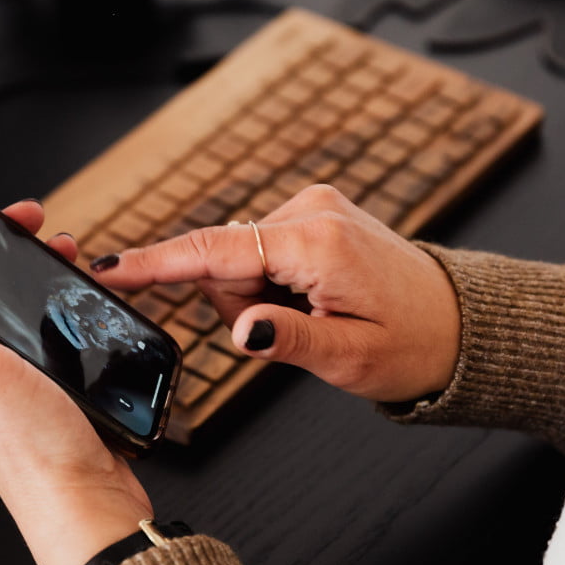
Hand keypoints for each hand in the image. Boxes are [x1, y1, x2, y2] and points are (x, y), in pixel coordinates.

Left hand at [0, 165, 151, 564]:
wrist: (84, 502)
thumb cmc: (31, 448)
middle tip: (25, 214)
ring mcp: (6, 367)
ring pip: (10, 294)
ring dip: (30, 261)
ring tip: (59, 246)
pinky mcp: (42, 380)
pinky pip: (41, 320)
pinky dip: (56, 293)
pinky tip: (77, 289)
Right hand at [93, 184, 462, 403]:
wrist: (457, 323)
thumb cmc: (412, 343)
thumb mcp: (349, 357)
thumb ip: (288, 338)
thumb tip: (240, 329)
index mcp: (317, 243)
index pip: (216, 251)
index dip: (155, 264)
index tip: (107, 269)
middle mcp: (311, 211)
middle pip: (223, 260)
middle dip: (239, 303)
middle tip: (292, 329)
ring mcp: (312, 207)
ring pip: (238, 258)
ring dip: (258, 295)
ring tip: (312, 314)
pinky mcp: (312, 212)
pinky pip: (259, 250)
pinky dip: (272, 281)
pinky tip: (312, 298)